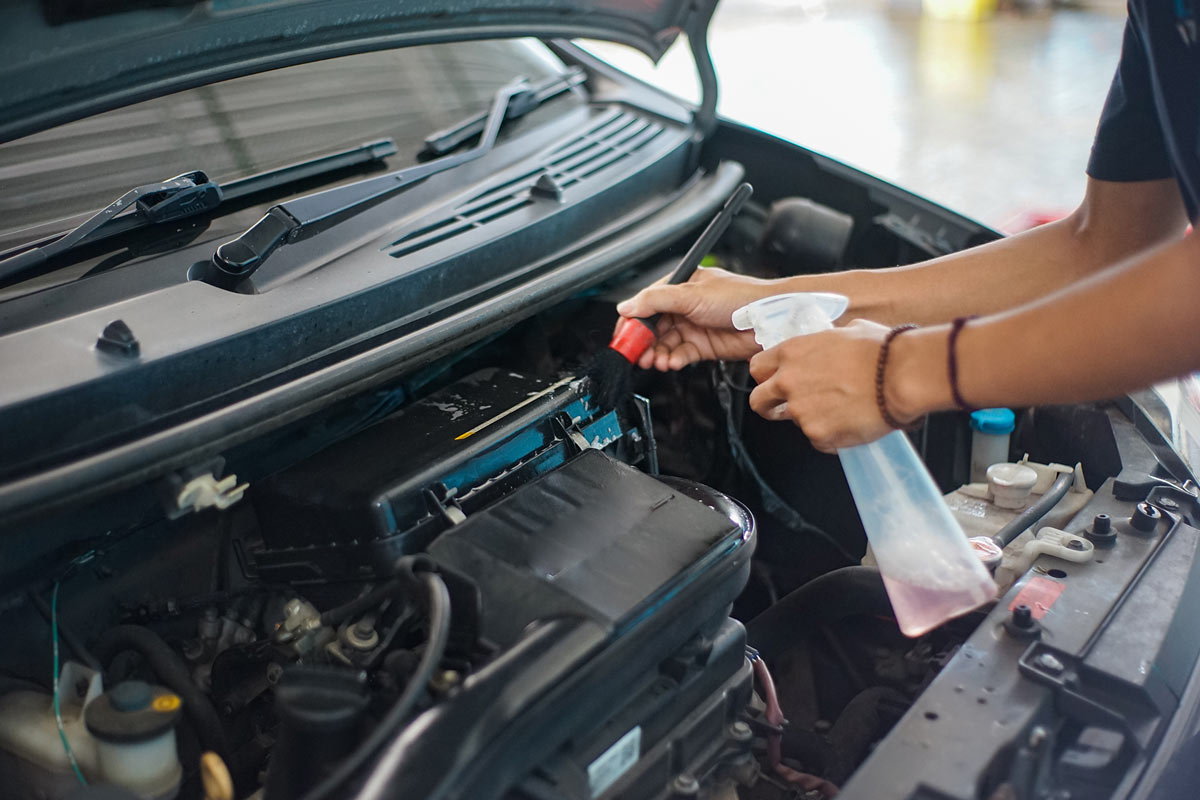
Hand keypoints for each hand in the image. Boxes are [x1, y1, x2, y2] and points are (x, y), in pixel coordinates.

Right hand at [615, 267, 780, 369]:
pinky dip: (673, 360)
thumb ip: (655, 301)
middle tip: (636, 354)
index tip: (623, 336)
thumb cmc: (740, 297)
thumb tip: (627, 306)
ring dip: (657, 353)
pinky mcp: (703, 346)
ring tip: (656, 361)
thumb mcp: (691, 294)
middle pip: (652, 327)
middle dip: (643, 342)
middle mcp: (684, 306)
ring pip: (665, 343)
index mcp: (679, 287)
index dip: (632, 321)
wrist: (768, 320)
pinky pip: (680, 355)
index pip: (645, 304)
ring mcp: (693, 326)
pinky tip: (672, 362)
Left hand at [747, 319, 912, 451]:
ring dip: (810, 419)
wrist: (901, 376)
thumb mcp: (846, 332)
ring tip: (839, 410)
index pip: (758, 368)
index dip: (766, 377)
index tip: (776, 381)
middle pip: (759, 401)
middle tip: (787, 407)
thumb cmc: (882, 351)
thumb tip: (829, 346)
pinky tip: (850, 423)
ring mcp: (800, 411)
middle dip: (769, 406)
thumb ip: (825, 344)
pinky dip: (831, 436)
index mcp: (792, 353)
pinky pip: (817, 440)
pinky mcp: (817, 434)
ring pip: (793, 422)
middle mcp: (788, 382)